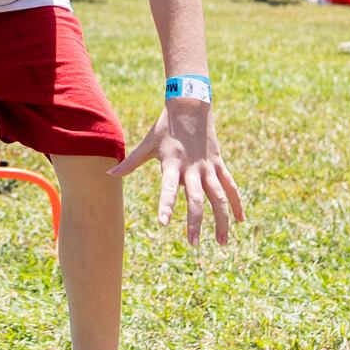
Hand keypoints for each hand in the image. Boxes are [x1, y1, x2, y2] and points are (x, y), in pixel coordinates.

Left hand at [112, 97, 244, 246]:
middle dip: (195, 222)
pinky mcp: (219, 164)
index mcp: (172, 164)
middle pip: (197, 198)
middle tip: (192, 243)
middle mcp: (192, 168)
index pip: (169, 188)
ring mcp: (209, 167)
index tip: (163, 223)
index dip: (166, 205)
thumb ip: (130, 162)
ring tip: (221, 242)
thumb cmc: (165, 127)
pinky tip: (241, 221)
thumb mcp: (147, 144)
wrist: (190, 106)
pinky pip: (231, 186)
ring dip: (221, 220)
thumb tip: (109, 174)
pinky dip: (237, 203)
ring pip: (219, 197)